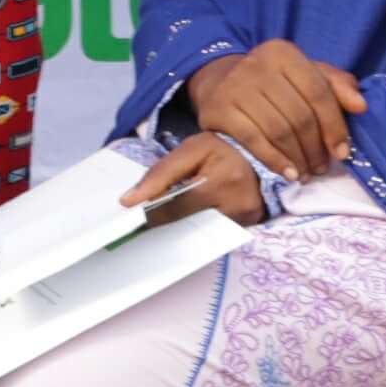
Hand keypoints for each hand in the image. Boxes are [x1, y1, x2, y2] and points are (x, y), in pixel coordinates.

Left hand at [120, 134, 271, 229]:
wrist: (256, 156)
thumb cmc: (221, 150)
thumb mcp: (190, 150)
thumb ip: (160, 173)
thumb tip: (129, 201)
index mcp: (223, 179)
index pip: (178, 206)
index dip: (153, 215)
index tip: (133, 220)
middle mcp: (238, 205)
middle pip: (189, 226)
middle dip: (165, 225)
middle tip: (144, 225)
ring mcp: (246, 221)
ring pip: (201, 235)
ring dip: (181, 230)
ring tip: (165, 223)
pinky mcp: (248, 228)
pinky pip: (214, 236)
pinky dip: (197, 231)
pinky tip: (186, 226)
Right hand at [186, 41, 364, 181]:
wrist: (220, 80)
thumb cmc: (273, 81)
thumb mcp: (305, 75)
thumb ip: (336, 86)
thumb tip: (360, 105)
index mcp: (283, 53)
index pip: (318, 92)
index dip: (334, 126)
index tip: (342, 152)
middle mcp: (257, 65)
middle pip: (299, 115)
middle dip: (315, 148)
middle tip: (322, 167)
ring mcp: (235, 87)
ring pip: (278, 131)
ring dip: (297, 158)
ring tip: (307, 173)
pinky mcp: (218, 109)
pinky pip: (253, 140)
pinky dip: (274, 161)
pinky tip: (288, 173)